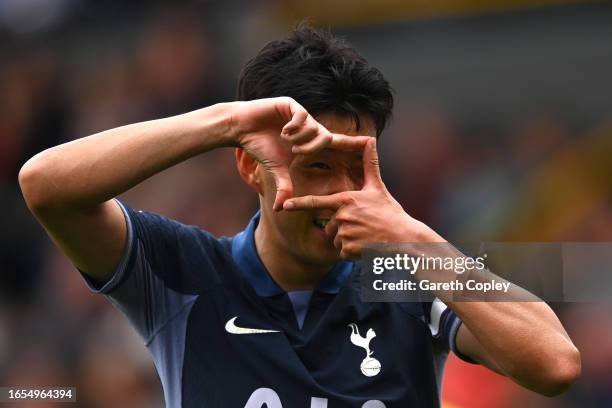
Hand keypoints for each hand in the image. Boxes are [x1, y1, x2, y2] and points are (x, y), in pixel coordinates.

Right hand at [230, 97, 369, 210]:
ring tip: (286, 141)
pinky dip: (294, 127)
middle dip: (313, 147)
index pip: (336, 142)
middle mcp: (309, 126)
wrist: (242, 128)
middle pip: (326, 137)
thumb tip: (279, 209)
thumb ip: (284, 187)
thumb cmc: (260, 148)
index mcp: (310, 140)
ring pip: (314, 128)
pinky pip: (302, 116)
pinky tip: (284, 131)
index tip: (371, 142)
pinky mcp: (291, 105)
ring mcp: (301, 115)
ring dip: (301, 139)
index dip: (352, 142)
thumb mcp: (275, 170)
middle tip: (296, 153)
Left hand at [282, 138, 441, 258]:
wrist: (404, 239)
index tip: (284, 206)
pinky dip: (351, 252)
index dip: (298, 204)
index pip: (316, 203)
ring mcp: (344, 234)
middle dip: (341, 228)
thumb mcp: (378, 187)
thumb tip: (370, 139)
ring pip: (335, 239)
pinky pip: (341, 252)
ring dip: (347, 241)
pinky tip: (365, 247)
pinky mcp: (347, 250)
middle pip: (329, 225)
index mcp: (346, 201)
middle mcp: (342, 216)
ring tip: (365, 236)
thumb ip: (369, 164)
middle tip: (363, 227)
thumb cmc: (391, 213)